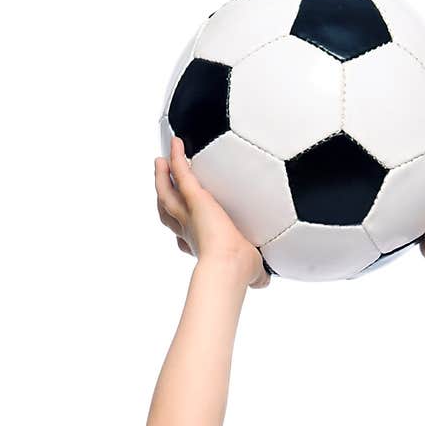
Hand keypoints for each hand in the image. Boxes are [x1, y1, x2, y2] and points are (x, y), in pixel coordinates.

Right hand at [154, 136, 269, 289]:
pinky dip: (177, 157)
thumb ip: (257, 277)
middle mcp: (190, 230)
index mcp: (202, 247)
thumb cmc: (239, 272)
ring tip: (160, 163)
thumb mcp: (251, 274)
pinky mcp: (194, 197)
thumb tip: (264, 283)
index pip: (186, 241)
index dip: (181, 238)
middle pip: (169, 213)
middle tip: (163, 185)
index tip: (181, 237)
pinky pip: (181, 172)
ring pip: (166, 193)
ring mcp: (188, 213)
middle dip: (165, 200)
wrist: (229, 265)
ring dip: (162, 178)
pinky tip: (176, 143)